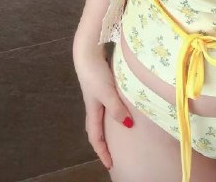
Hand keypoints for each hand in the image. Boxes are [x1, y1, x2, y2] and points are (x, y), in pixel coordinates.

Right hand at [75, 47, 133, 171]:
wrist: (87, 50)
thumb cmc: (95, 73)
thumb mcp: (107, 93)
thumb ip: (117, 108)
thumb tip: (128, 125)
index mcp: (92, 109)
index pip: (95, 137)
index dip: (102, 152)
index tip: (110, 165)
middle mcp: (94, 103)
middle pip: (96, 128)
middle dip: (103, 142)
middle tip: (113, 153)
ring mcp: (97, 92)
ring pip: (103, 115)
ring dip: (109, 126)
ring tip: (120, 131)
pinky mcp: (102, 82)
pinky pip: (108, 102)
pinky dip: (114, 110)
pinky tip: (123, 105)